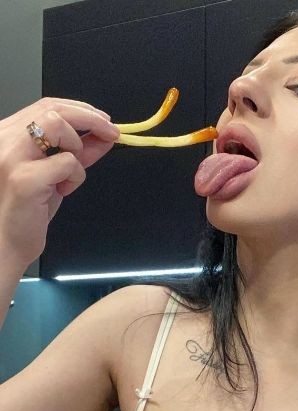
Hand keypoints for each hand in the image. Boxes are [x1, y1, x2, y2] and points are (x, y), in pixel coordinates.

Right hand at [0, 97, 119, 268]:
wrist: (8, 242)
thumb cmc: (28, 210)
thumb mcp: (56, 174)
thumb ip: (77, 152)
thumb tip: (105, 135)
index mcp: (8, 134)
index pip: (47, 106)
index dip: (81, 109)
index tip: (105, 121)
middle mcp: (5, 139)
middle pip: (53, 109)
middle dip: (90, 118)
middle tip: (112, 133)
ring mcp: (12, 157)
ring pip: (58, 126)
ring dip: (77, 148)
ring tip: (70, 174)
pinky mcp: (24, 179)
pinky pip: (67, 163)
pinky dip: (75, 177)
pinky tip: (63, 191)